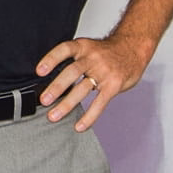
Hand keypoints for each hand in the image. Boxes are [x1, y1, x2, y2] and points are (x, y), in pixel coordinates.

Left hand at [35, 35, 151, 132]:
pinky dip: (89, 116)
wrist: (134, 48)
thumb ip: (75, 61)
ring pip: (82, 89)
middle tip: (44, 100)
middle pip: (72, 72)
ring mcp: (104, 72)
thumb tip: (53, 81)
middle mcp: (92, 58)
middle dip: (56, 87)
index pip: (64, 49)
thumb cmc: (108, 52)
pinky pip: (100, 103)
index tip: (39, 71)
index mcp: (84, 47)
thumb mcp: (90, 48)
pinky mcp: (114, 85)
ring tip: (54, 116)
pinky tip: (80, 126)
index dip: (51, 59)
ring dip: (67, 104)